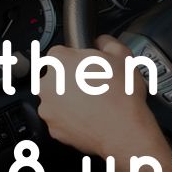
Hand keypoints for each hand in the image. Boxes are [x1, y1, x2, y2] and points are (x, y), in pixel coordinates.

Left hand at [37, 35, 163, 158]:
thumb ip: (106, 42)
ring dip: (70, 100)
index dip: (76, 59)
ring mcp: (48, 108)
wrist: (124, 130)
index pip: (60, 52)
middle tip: (93, 85)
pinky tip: (90, 117)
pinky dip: (72, 119)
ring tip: (94, 103)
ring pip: (56, 99)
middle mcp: (48, 84)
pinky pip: (61, 119)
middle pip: (55, 76)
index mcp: (60, 61)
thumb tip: (101, 41)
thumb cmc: (122, 95)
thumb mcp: (123, 56)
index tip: (86, 67)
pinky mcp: (53, 129)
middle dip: (70, 80)